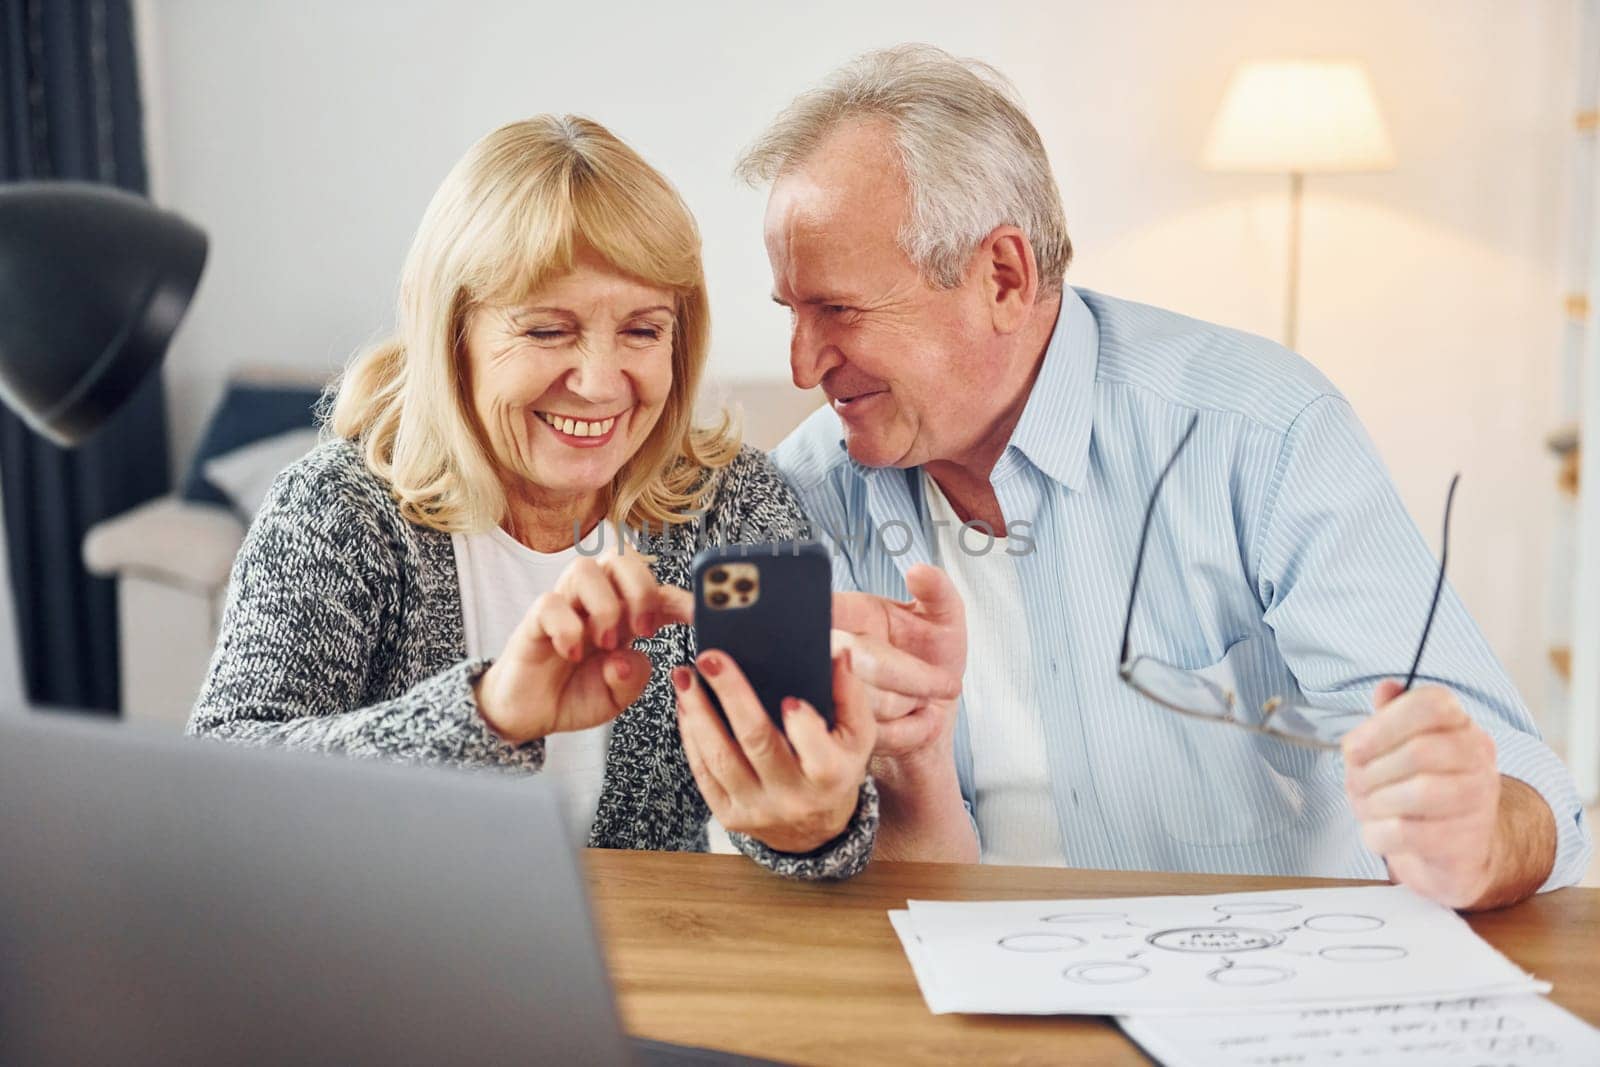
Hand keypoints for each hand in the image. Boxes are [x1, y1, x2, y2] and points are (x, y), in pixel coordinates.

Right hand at [475, 542, 691, 743]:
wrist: (530, 714)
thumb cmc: (575, 694)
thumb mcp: (618, 696)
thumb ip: (633, 677)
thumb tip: (625, 657)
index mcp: (624, 615)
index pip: (657, 590)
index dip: (682, 598)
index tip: (701, 615)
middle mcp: (595, 602)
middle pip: (621, 558)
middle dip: (641, 589)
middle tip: (643, 629)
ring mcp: (564, 607)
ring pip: (584, 569)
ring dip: (604, 605)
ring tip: (605, 643)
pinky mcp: (534, 621)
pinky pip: (549, 603)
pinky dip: (567, 627)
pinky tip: (571, 653)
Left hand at [674, 648, 874, 853]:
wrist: (814, 830)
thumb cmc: (836, 769)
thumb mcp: (857, 736)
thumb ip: (850, 695)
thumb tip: (838, 655)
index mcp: (830, 777)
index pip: (817, 752)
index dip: (803, 726)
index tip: (788, 697)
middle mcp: (792, 797)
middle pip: (757, 743)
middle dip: (731, 696)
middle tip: (710, 658)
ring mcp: (757, 809)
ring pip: (720, 758)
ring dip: (698, 713)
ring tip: (685, 677)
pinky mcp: (730, 815)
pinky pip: (703, 774)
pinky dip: (691, 737)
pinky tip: (685, 707)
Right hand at [831, 564, 964, 767]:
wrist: (932, 710)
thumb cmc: (931, 656)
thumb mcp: (944, 618)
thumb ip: (937, 590)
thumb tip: (919, 572)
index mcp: (845, 615)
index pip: (829, 615)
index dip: (857, 635)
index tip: (895, 646)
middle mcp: (831, 656)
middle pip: (857, 663)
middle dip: (913, 677)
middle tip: (947, 682)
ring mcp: (832, 697)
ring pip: (867, 703)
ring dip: (912, 704)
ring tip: (930, 699)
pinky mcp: (844, 734)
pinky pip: (879, 735)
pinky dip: (914, 731)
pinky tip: (927, 721)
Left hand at [1343, 681, 1500, 907]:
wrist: (1452, 851)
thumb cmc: (1417, 790)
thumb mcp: (1398, 748)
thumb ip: (1391, 716)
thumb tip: (1386, 688)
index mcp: (1462, 727)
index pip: (1432, 704)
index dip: (1383, 723)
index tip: (1352, 748)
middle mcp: (1478, 759)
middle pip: (1420, 750)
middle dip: (1372, 769)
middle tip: (1354, 782)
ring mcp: (1478, 802)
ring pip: (1419, 792)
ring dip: (1376, 801)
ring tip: (1367, 806)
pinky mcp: (1464, 843)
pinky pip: (1409, 832)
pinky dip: (1379, 833)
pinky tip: (1377, 831)